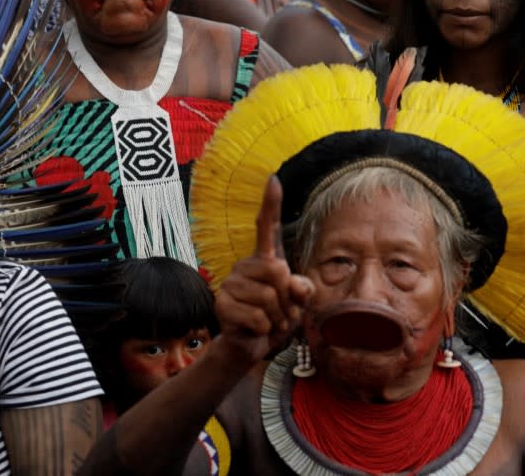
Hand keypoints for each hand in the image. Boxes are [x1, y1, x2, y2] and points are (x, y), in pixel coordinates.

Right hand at [214, 176, 313, 365]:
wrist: (252, 346)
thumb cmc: (276, 319)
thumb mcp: (298, 303)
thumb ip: (302, 290)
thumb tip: (293, 282)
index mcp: (265, 260)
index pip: (266, 227)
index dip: (270, 203)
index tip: (273, 179)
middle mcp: (245, 266)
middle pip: (279, 272)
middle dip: (288, 300)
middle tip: (281, 312)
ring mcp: (230, 283)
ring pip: (269, 298)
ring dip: (278, 318)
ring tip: (269, 322)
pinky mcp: (221, 304)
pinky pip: (258, 317)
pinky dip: (265, 329)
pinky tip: (256, 330)